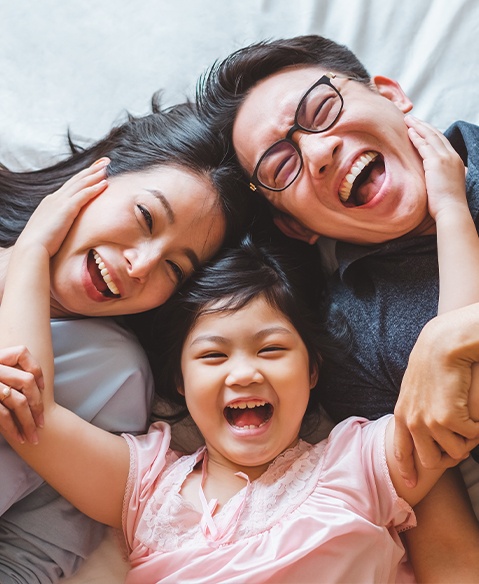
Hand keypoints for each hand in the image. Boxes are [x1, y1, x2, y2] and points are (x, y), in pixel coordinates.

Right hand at [0, 345, 44, 443]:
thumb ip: (4, 375)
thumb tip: (33, 387)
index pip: (21, 352)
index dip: (36, 369)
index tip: (42, 386)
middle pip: (26, 381)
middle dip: (38, 404)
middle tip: (41, 422)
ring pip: (19, 401)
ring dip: (28, 422)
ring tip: (33, 436)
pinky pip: (3, 415)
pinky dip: (13, 428)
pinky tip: (19, 438)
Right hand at [15, 159, 108, 257]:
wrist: (31, 247)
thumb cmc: (41, 243)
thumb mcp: (51, 227)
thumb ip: (59, 222)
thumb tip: (66, 226)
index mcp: (52, 201)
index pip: (70, 185)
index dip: (83, 175)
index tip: (95, 169)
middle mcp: (56, 198)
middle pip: (77, 179)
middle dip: (92, 169)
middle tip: (105, 161)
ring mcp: (60, 202)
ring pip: (81, 184)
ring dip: (95, 174)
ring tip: (107, 167)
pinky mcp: (66, 209)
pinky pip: (83, 195)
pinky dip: (94, 188)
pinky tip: (105, 184)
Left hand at [394, 307, 478, 486]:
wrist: (443, 345)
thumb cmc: (434, 363)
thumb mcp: (416, 389)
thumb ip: (415, 408)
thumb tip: (420, 427)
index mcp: (403, 415)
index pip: (401, 450)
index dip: (408, 469)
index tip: (411, 484)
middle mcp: (412, 422)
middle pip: (432, 461)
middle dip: (450, 455)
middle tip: (462, 440)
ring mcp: (429, 422)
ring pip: (456, 452)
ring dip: (467, 439)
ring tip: (469, 419)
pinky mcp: (448, 419)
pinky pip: (471, 437)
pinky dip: (477, 427)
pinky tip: (475, 410)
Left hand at [405, 115, 466, 220]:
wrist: (451, 210)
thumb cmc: (446, 203)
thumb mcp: (446, 184)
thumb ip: (441, 176)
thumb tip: (433, 177)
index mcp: (455, 160)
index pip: (442, 141)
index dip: (430, 132)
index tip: (420, 127)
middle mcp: (452, 156)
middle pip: (436, 135)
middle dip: (423, 125)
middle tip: (411, 118)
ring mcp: (445, 158)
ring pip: (430, 137)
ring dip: (418, 127)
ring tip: (407, 120)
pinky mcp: (436, 163)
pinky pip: (424, 146)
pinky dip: (416, 137)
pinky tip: (409, 132)